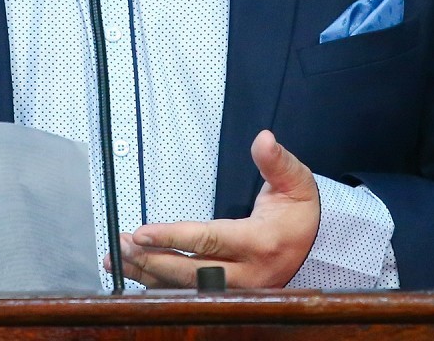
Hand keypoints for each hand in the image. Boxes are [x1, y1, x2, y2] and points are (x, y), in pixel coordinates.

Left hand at [106, 129, 319, 288]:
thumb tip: (264, 139)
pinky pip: (190, 294)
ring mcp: (238, 290)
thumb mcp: (296, 182)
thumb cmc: (301, 213)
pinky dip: (160, 285)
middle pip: (191, 272)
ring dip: (149, 274)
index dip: (173, 237)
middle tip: (122, 245)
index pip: (209, 240)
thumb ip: (276, 161)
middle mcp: (247, 273)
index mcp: (260, 243)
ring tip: (118, 259)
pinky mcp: (229, 295)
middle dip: (152, 259)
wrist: (316, 247)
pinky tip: (137, 274)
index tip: (142, 232)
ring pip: (186, 288)